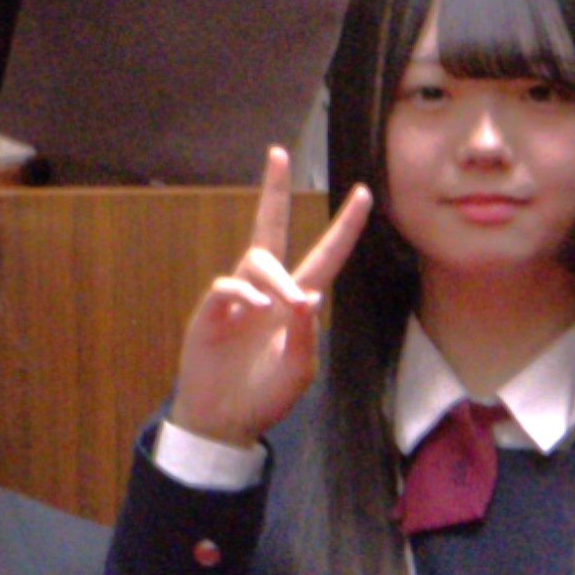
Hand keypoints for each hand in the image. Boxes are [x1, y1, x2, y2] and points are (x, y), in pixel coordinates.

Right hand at [164, 150, 367, 450]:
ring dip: (276, 277)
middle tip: (278, 154)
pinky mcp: (210, 311)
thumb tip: (310, 295)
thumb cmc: (265, 395)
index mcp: (297, 303)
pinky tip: (255, 308)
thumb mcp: (298, 369)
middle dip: (273, 191)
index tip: (364, 192)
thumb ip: (306, 333)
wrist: (224, 420)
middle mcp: (267, 291)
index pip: (325, 255)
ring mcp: (237, 298)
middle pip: (270, 230)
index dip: (345, 226)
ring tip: (287, 305)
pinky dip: (244, 292)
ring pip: (257, 258)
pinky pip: (227, 285)